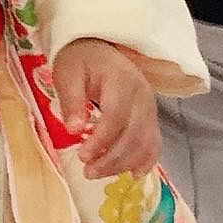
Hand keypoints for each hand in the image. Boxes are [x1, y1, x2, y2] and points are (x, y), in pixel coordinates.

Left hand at [51, 39, 161, 179]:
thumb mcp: (67, 74)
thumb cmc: (80, 61)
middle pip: (133, 134)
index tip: (82, 155)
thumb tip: (74, 130)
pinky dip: (147, 160)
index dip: (101, 140)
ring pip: (145, 142)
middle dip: (111, 159)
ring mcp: (149, 107)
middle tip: (87, 172)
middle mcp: (142, 95)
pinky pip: (155, 142)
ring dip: (123, 163)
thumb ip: (71, 100)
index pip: (116, 116)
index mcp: (121, 80)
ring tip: (98, 172)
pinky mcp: (150, 116)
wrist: (98, 48)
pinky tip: (134, 174)